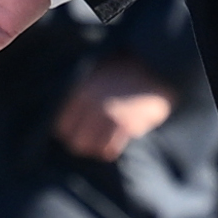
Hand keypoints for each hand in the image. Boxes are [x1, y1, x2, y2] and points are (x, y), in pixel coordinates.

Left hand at [53, 55, 174, 163]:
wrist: (155, 67)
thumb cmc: (123, 71)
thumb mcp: (95, 73)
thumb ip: (81, 93)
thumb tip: (68, 120)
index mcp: (82, 91)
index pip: (62, 126)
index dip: (70, 132)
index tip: (79, 132)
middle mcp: (93, 104)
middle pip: (76, 142)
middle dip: (83, 143)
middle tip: (92, 140)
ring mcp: (111, 115)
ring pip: (92, 148)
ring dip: (97, 148)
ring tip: (104, 142)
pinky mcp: (128, 125)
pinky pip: (110, 149)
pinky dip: (111, 149)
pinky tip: (115, 142)